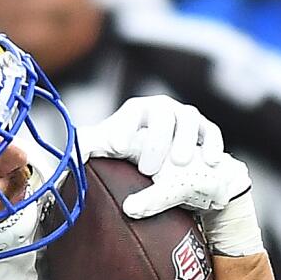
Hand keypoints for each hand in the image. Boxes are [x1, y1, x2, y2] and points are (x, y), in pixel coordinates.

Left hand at [80, 96, 252, 226]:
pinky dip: (212, 146)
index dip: (125, 126)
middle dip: (157, 140)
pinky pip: (211, 133)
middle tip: (148, 169)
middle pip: (163, 114)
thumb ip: (95, 153)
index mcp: (139, 113)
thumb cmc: (142, 157)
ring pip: (189, 120)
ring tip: (180, 163)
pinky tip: (211, 160)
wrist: (181, 164)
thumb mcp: (118, 155)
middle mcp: (163, 110)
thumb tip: (68, 161)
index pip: (132, 111)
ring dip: (185, 141)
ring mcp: (187, 117)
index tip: (117, 146)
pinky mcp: (207, 130)